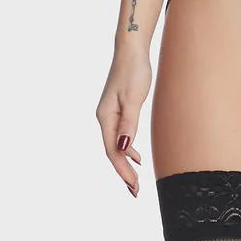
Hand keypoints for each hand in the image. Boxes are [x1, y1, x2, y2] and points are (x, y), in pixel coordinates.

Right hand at [95, 47, 151, 196]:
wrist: (131, 49)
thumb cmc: (134, 71)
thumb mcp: (133, 98)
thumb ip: (128, 123)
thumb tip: (124, 149)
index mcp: (105, 117)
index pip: (112, 151)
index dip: (122, 170)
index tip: (133, 186)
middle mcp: (104, 117)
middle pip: (112, 151)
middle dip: (123, 172)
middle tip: (135, 191)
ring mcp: (110, 113)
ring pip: (116, 145)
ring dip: (125, 163)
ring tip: (135, 181)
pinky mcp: (118, 109)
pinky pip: (120, 135)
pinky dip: (128, 149)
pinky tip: (136, 157)